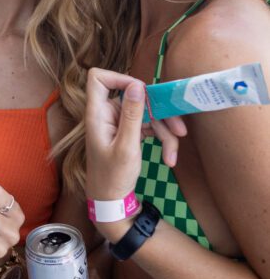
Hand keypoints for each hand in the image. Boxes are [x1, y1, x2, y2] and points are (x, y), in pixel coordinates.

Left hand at [85, 68, 186, 201]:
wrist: (112, 201)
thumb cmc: (113, 176)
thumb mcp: (126, 146)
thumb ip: (132, 115)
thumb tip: (137, 85)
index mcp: (98, 113)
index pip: (99, 78)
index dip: (119, 77)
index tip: (141, 90)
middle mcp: (107, 113)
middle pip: (134, 97)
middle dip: (159, 113)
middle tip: (180, 131)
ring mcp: (118, 122)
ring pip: (146, 113)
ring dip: (164, 131)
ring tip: (173, 155)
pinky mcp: (129, 131)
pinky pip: (148, 126)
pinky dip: (161, 138)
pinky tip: (170, 158)